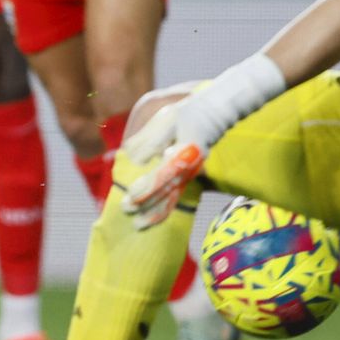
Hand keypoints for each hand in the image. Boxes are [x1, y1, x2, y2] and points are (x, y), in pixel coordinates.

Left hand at [119, 102, 207, 229]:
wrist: (213, 116)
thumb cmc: (186, 115)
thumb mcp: (167, 119)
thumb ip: (151, 139)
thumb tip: (135, 160)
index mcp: (184, 153)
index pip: (164, 175)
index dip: (148, 187)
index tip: (131, 196)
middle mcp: (189, 168)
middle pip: (167, 191)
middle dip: (146, 203)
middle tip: (125, 209)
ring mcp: (189, 174)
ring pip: (172, 198)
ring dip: (154, 212)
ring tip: (137, 224)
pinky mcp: (187, 177)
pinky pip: (175, 197)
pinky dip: (163, 209)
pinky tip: (150, 218)